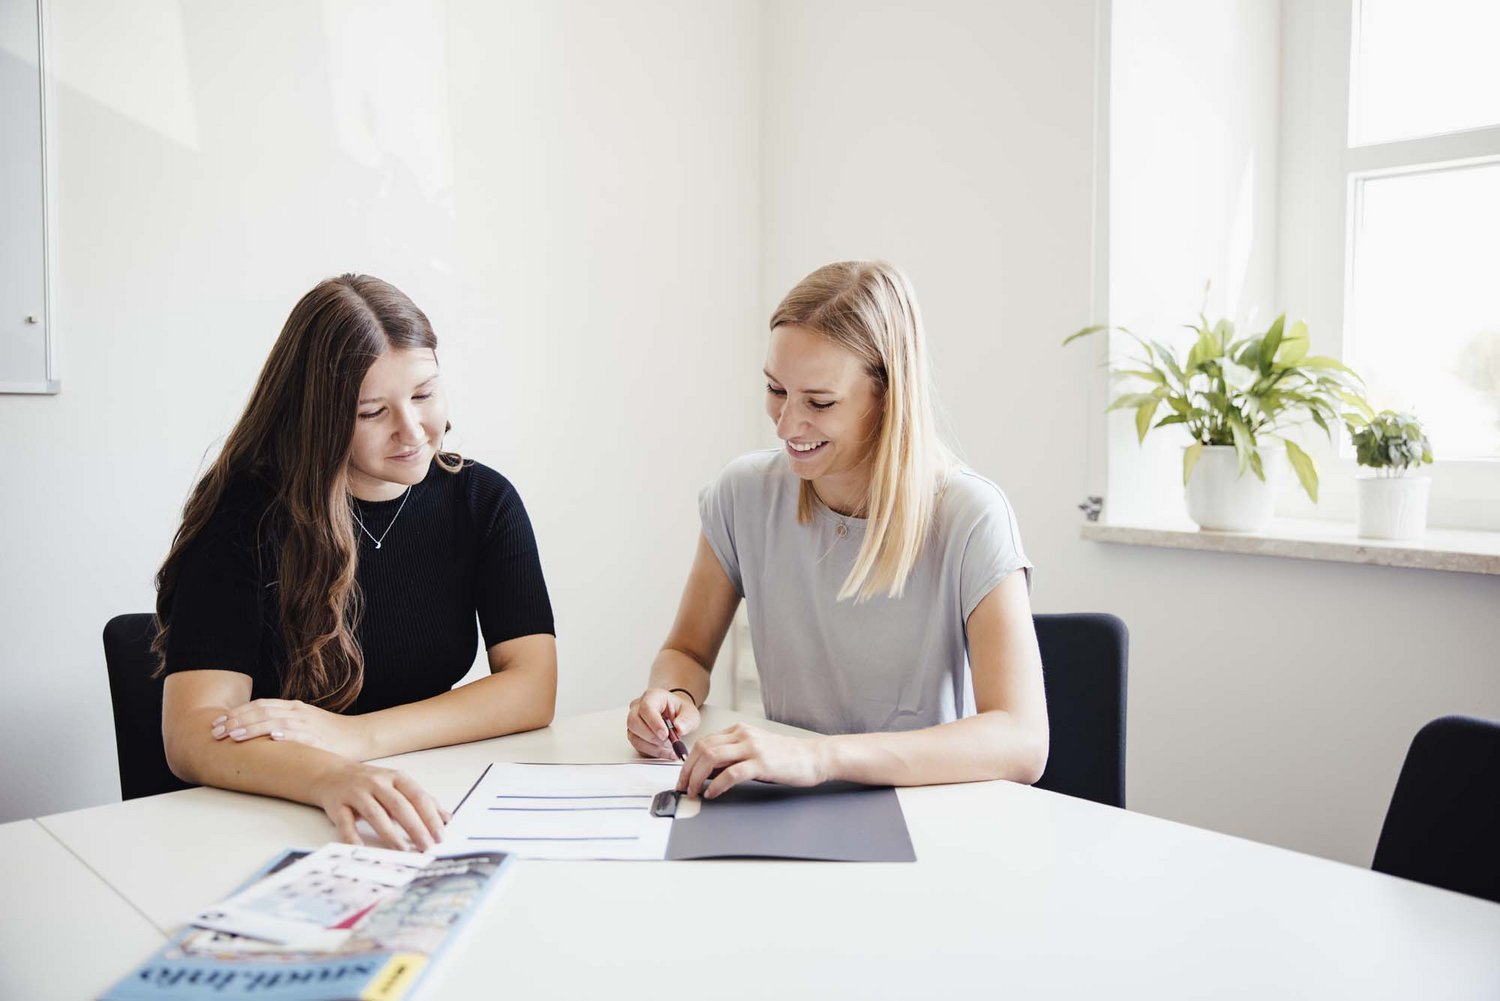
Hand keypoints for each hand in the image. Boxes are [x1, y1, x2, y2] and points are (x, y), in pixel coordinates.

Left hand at [212, 699, 369, 759]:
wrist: (359, 736)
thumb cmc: (329, 733)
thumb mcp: (303, 722)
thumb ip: (281, 722)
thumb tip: (253, 730)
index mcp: (293, 707)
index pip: (259, 705)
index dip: (237, 712)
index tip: (217, 722)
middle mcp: (298, 712)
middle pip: (262, 711)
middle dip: (236, 721)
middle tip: (215, 731)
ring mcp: (309, 725)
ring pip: (276, 721)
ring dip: (253, 728)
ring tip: (233, 735)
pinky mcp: (320, 739)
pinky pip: (301, 735)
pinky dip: (286, 735)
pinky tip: (272, 738)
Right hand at [309, 759, 450, 851]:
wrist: (331, 774)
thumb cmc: (371, 784)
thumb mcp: (398, 786)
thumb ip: (422, 801)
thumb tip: (446, 818)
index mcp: (396, 778)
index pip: (418, 796)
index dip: (430, 816)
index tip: (440, 835)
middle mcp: (377, 783)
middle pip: (399, 805)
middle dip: (415, 827)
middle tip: (426, 846)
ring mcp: (357, 792)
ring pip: (375, 813)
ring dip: (389, 833)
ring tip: (402, 850)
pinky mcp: (338, 804)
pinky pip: (345, 822)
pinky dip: (353, 837)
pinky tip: (361, 849)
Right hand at [625, 688, 700, 759]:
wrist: (676, 716)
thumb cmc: (680, 711)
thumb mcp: (690, 712)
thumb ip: (687, 720)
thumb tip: (679, 728)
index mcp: (653, 696)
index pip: (646, 707)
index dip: (654, 722)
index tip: (665, 734)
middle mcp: (639, 707)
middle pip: (633, 722)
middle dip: (650, 736)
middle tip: (667, 741)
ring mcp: (634, 721)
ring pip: (633, 736)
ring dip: (652, 746)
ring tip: (669, 748)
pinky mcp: (635, 735)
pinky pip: (638, 746)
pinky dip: (652, 752)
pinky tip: (665, 752)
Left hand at [676, 723, 829, 798]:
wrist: (814, 757)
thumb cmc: (786, 756)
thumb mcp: (755, 749)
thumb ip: (732, 756)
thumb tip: (707, 771)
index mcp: (739, 730)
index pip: (703, 742)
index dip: (688, 761)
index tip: (683, 777)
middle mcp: (743, 735)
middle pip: (702, 748)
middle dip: (687, 770)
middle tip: (683, 787)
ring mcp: (752, 748)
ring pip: (712, 757)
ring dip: (697, 777)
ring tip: (694, 792)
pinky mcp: (761, 763)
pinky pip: (731, 773)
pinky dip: (716, 785)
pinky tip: (712, 794)